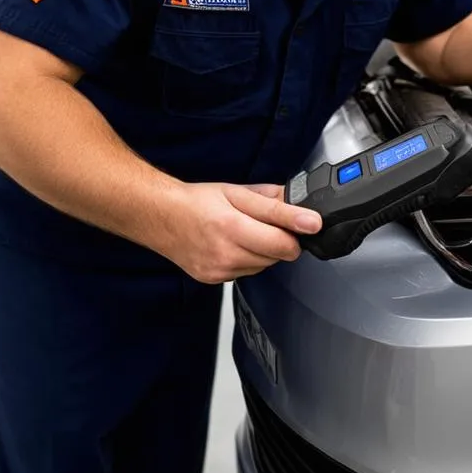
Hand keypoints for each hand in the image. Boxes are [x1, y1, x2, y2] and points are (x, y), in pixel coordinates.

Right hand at [164, 182, 322, 283]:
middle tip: (265, 222)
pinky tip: (233, 245)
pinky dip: (248, 260)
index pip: (282, 243)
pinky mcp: (214, 280)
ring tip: (245, 231)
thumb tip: (307, 215)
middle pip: (276, 256)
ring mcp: (219, 270)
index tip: (310, 225)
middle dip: (279, 239)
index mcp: (231, 227)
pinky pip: (246, 272)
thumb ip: (275, 205)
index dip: (298, 233)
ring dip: (264, 251)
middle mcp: (225, 254)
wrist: (161, 217)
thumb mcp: (238, 193)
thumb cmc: (196, 201)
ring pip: (263, 266)